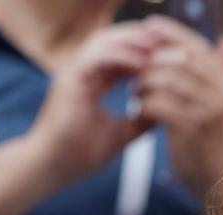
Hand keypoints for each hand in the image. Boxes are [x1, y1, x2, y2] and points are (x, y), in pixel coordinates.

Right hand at [26, 22, 157, 185]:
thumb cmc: (81, 153)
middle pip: (112, 41)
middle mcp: (82, 72)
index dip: (143, 50)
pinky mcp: (70, 81)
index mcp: (92, 81)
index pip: (119, 54)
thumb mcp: (122, 134)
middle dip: (140, 39)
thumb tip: (166, 113)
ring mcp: (74, 74)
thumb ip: (141, 121)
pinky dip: (120, 57)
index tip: (169, 54)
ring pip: (103, 43)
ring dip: (132, 43)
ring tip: (158, 48)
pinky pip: (96, 59)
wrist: (53, 167)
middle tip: (168, 42)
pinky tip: (141, 64)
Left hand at [134, 16, 222, 213]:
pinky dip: (144, 103)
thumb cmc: (219, 142)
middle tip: (133, 66)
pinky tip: (138, 109)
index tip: (149, 26)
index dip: (172, 33)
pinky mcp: (191, 130)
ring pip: (167, 80)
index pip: (198, 47)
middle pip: (180, 60)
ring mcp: (208, 111)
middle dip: (152, 59)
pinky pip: (159, 105)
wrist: (222, 183)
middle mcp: (222, 94)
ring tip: (134, 90)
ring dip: (144, 81)